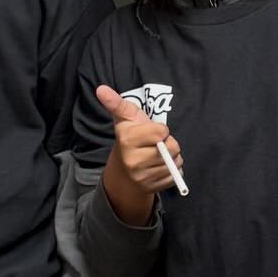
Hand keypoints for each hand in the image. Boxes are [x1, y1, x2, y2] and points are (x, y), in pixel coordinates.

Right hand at [95, 83, 182, 222]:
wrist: (123, 174)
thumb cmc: (128, 140)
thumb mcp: (123, 120)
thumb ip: (116, 103)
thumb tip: (101, 89)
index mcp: (128, 140)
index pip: (162, 131)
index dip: (160, 129)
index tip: (152, 132)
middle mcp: (134, 161)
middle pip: (172, 147)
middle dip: (168, 143)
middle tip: (156, 144)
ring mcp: (144, 177)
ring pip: (176, 161)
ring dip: (172, 157)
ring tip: (158, 154)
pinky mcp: (154, 187)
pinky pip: (176, 174)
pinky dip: (173, 170)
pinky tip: (161, 166)